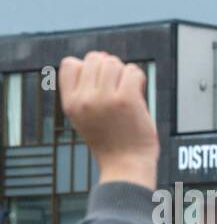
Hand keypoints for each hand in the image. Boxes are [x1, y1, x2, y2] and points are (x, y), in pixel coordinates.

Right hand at [58, 52, 158, 188]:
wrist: (126, 166)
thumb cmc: (111, 142)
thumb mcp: (84, 117)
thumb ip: (85, 91)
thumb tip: (101, 57)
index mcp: (70, 103)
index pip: (69, 64)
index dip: (87, 68)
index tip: (100, 83)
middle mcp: (84, 99)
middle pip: (94, 59)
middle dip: (109, 68)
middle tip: (118, 88)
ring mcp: (105, 98)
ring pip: (114, 63)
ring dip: (124, 73)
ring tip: (128, 91)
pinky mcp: (127, 100)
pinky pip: (133, 71)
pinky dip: (137, 77)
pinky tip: (138, 91)